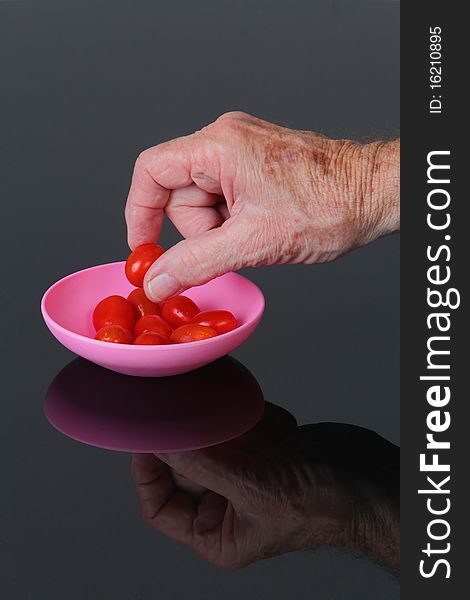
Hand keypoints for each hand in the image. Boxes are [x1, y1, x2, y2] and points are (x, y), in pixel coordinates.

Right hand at [125, 112, 399, 300]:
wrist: (374, 195)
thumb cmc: (329, 206)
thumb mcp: (253, 243)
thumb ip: (196, 264)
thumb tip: (157, 280)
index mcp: (219, 146)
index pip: (151, 172)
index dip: (140, 212)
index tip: (144, 247)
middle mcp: (227, 139)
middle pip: (179, 193)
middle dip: (200, 230)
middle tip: (236, 244)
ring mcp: (243, 150)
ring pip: (203, 201)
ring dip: (221, 229)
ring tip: (259, 233)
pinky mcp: (256, 164)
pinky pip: (225, 198)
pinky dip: (235, 222)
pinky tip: (263, 226)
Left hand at [130, 404, 398, 569]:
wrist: (370, 480)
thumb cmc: (322, 503)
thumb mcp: (254, 487)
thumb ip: (203, 464)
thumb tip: (159, 441)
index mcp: (215, 532)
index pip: (159, 504)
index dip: (147, 470)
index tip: (147, 435)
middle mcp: (223, 503)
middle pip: (183, 464)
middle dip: (198, 439)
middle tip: (200, 413)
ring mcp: (242, 472)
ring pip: (212, 438)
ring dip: (235, 429)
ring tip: (267, 438)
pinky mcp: (260, 448)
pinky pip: (239, 424)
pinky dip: (256, 420)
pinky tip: (284, 434)